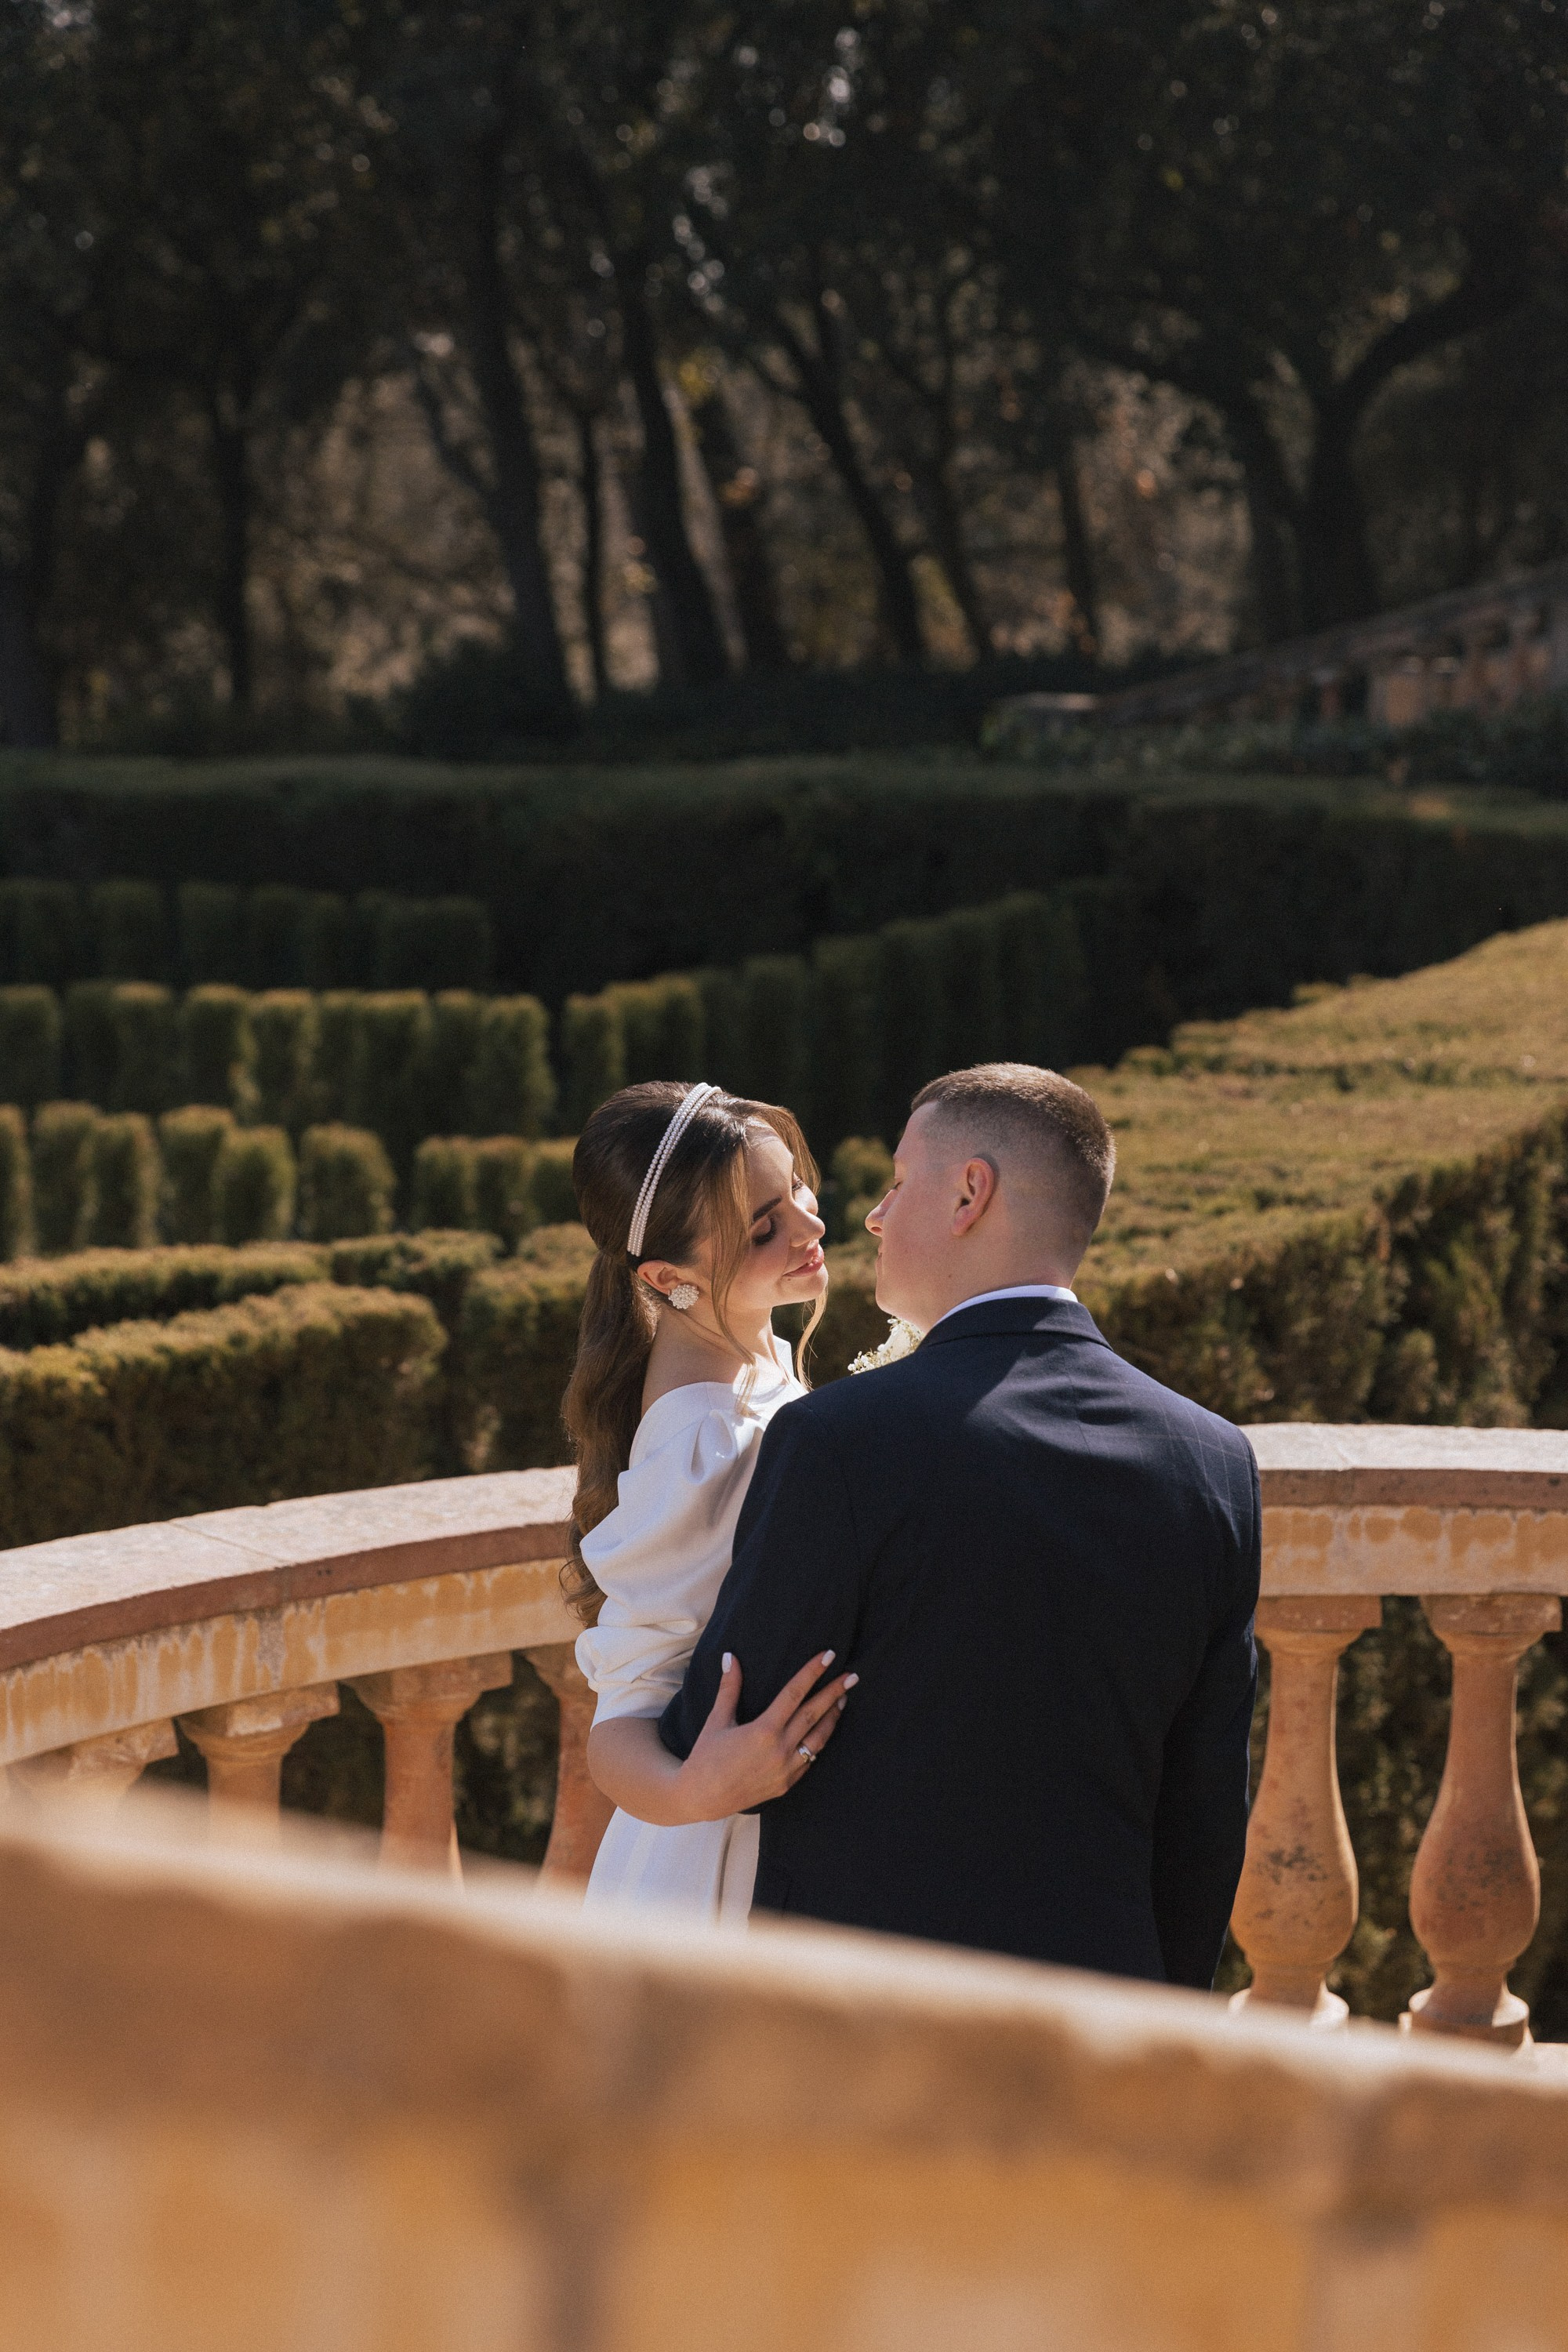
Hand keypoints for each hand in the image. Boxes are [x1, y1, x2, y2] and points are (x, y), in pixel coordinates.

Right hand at [674, 1649, 857, 1822]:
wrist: (703, 1798)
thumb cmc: (706, 1757)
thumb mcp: (717, 1720)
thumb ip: (729, 1689)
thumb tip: (731, 1656)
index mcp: (763, 1731)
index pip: (794, 1694)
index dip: (812, 1673)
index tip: (828, 1656)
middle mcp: (779, 1750)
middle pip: (814, 1714)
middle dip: (834, 1693)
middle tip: (853, 1676)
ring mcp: (786, 1769)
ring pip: (819, 1739)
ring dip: (833, 1718)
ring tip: (843, 1700)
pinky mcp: (787, 1784)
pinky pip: (810, 1759)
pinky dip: (819, 1742)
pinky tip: (825, 1731)